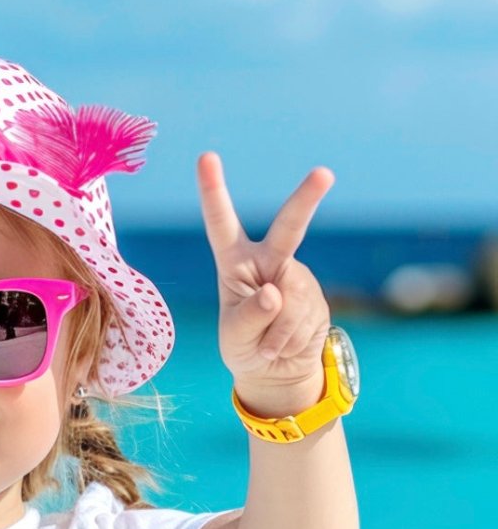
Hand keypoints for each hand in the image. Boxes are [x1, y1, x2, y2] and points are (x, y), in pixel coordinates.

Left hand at [196, 152, 333, 394]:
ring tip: (268, 345)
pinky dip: (288, 341)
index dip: (214, 191)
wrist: (276, 370)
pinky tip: (284, 346)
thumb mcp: (236, 336)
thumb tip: (274, 291)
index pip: (222, 224)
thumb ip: (250, 316)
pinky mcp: (317, 298)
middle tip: (323, 174)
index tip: (206, 157)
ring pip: (291, 301)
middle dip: (307, 200)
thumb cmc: (244, 347)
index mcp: (235, 262)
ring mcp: (297, 278)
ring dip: (276, 333)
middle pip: (289, 228)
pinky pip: (302, 321)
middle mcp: (269, 261)